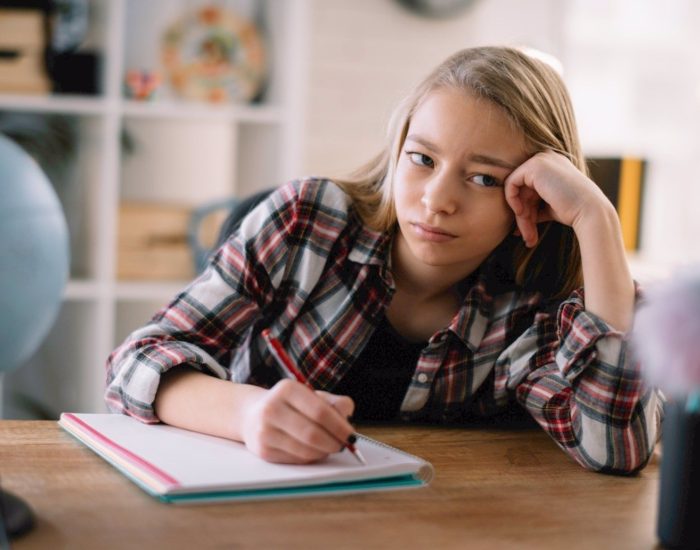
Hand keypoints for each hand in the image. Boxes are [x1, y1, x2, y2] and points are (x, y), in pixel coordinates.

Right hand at [240, 379, 354, 463]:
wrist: (252, 414)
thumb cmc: (289, 405)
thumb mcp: (311, 396)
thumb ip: (334, 402)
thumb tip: (348, 414)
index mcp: (287, 389)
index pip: (320, 412)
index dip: (339, 427)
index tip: (351, 435)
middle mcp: (272, 408)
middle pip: (312, 433)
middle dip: (334, 443)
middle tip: (344, 445)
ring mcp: (265, 431)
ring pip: (305, 450)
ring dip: (324, 452)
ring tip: (329, 447)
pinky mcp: (263, 450)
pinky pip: (296, 460)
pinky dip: (311, 458)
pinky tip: (313, 450)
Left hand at [504, 151, 612, 246]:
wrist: (589, 211)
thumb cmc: (573, 212)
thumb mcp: (549, 206)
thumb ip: (534, 205)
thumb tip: (518, 213)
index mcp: (552, 166)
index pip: (529, 189)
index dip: (526, 210)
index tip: (528, 230)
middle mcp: (547, 158)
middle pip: (522, 190)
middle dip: (523, 216)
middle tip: (527, 237)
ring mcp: (541, 160)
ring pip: (516, 191)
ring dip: (520, 216)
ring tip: (528, 235)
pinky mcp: (535, 165)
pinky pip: (510, 183)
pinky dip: (512, 200)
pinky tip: (522, 213)